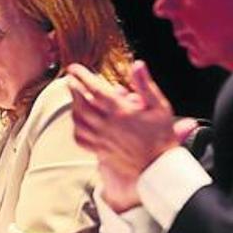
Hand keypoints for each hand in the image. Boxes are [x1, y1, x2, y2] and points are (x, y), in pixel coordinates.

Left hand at [67, 61, 188, 211]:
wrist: (159, 167)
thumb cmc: (161, 137)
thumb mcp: (160, 107)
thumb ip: (146, 85)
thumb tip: (138, 65)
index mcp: (121, 112)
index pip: (95, 89)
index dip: (82, 76)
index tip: (75, 68)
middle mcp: (107, 125)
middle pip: (81, 103)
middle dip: (73, 88)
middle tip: (71, 78)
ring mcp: (101, 139)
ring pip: (78, 119)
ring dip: (73, 105)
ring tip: (74, 96)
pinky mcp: (99, 150)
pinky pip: (80, 138)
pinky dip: (76, 126)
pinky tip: (78, 120)